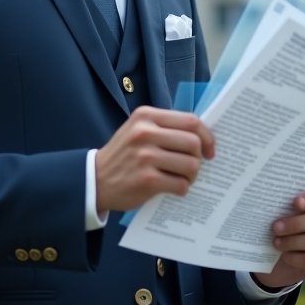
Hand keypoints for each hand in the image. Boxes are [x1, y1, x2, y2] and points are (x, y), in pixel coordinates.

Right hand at [95, 107, 214, 214]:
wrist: (95, 179)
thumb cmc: (124, 154)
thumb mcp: (138, 130)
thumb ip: (165, 128)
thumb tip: (203, 137)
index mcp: (146, 116)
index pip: (190, 121)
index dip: (207, 136)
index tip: (209, 150)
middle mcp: (145, 133)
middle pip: (193, 143)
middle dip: (199, 158)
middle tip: (192, 167)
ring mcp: (145, 156)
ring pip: (191, 165)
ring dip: (192, 175)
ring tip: (183, 178)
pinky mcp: (146, 179)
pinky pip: (181, 184)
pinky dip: (182, 188)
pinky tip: (173, 188)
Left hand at [252, 187, 304, 291]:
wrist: (276, 256)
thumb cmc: (278, 226)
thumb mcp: (278, 214)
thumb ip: (279, 205)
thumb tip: (266, 198)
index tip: (295, 202)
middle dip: (296, 223)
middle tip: (275, 227)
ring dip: (292, 242)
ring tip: (276, 242)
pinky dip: (295, 258)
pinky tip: (285, 256)